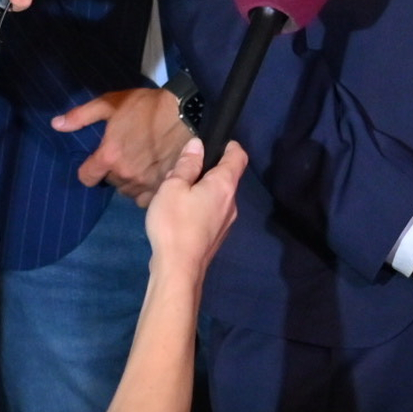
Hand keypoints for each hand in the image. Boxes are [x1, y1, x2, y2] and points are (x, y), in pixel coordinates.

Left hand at [53, 83, 192, 203]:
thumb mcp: (111, 104)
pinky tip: (152, 176)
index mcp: (109, 157)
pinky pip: (147, 198)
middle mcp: (125, 175)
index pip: (86, 178)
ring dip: (130, 181)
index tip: (98, 161)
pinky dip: (146, 190)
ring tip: (140, 165)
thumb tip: (55, 125)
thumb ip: (81, 116)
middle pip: (111, 182)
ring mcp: (145, 184)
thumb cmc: (146, 106)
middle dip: (114, 171)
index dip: (89, 169)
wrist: (186, 113)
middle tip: (126, 154)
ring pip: (128, 191)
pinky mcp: (163, 187)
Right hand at [142, 132, 245, 278]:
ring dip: (200, 189)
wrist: (179, 268)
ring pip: (217, 196)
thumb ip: (187, 165)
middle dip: (206, 169)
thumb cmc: (175, 223)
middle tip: (180, 172)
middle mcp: (232, 202)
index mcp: (224, 185)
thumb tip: (198, 145)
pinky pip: (211, 212)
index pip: (239, 156)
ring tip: (174, 194)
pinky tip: (179, 214)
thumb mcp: (173, 187)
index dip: (229, 145)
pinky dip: (199, 206)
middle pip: (226, 177)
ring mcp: (226, 221)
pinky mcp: (217, 236)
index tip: (213, 142)